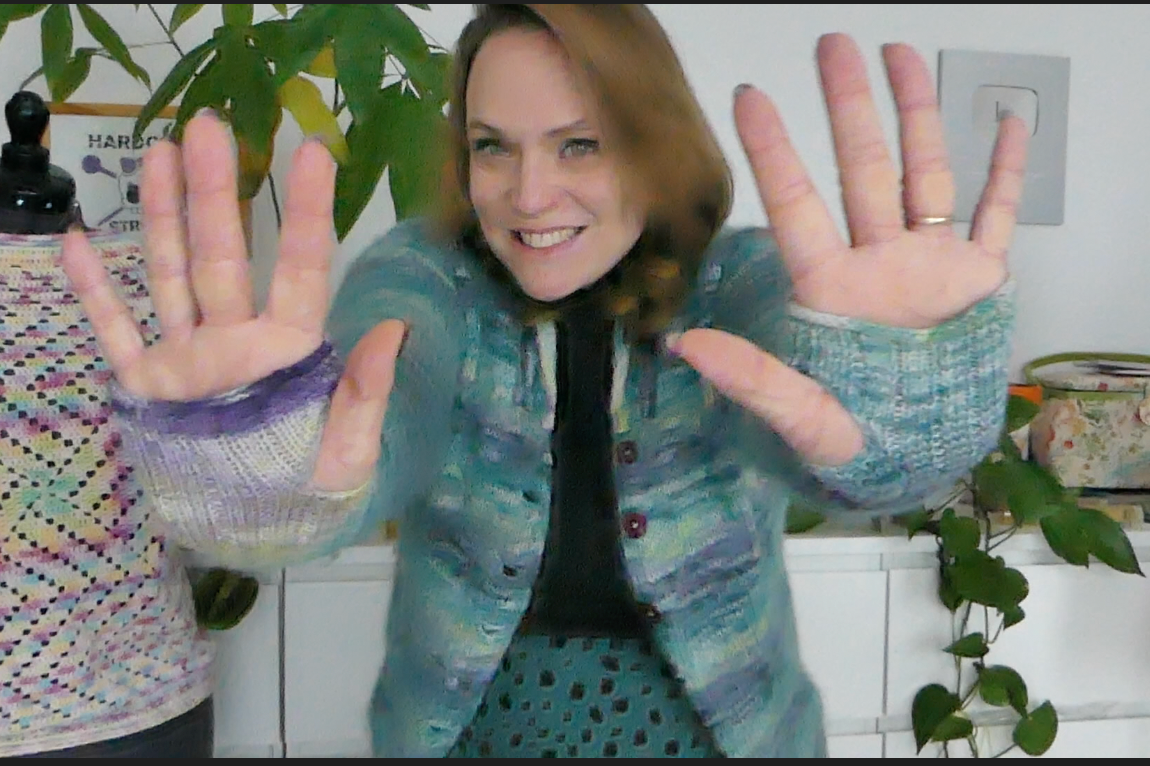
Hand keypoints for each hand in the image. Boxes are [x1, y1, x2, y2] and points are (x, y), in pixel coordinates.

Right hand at [62, 113, 402, 490]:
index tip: (315, 155)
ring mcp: (187, 358)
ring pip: (171, 275)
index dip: (307, 213)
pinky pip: (115, 332)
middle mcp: (235, 341)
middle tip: (211, 126)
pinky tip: (78, 243)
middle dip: (217, 193)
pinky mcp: (147, 386)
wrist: (252, 536)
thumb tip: (394, 328)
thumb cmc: (309, 494)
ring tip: (158, 154)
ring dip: (163, 217)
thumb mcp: (348, 453)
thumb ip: (365, 393)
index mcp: (288, 351)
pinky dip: (96, 293)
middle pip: (224, 255)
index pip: (300, 270)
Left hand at [673, 33, 1027, 464]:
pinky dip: (1007, 174)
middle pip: (861, 170)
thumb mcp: (803, 421)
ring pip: (923, 176)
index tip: (750, 98)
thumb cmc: (857, 446)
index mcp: (831, 289)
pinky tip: (1008, 126)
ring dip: (917, 117)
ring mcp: (929, 266)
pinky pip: (995, 217)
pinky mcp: (979, 282)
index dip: (774, 153)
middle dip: (849, 108)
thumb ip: (751, 382)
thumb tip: (680, 345)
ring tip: (901, 55)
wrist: (921, 464)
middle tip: (832, 46)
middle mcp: (877, 263)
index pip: (797, 207)